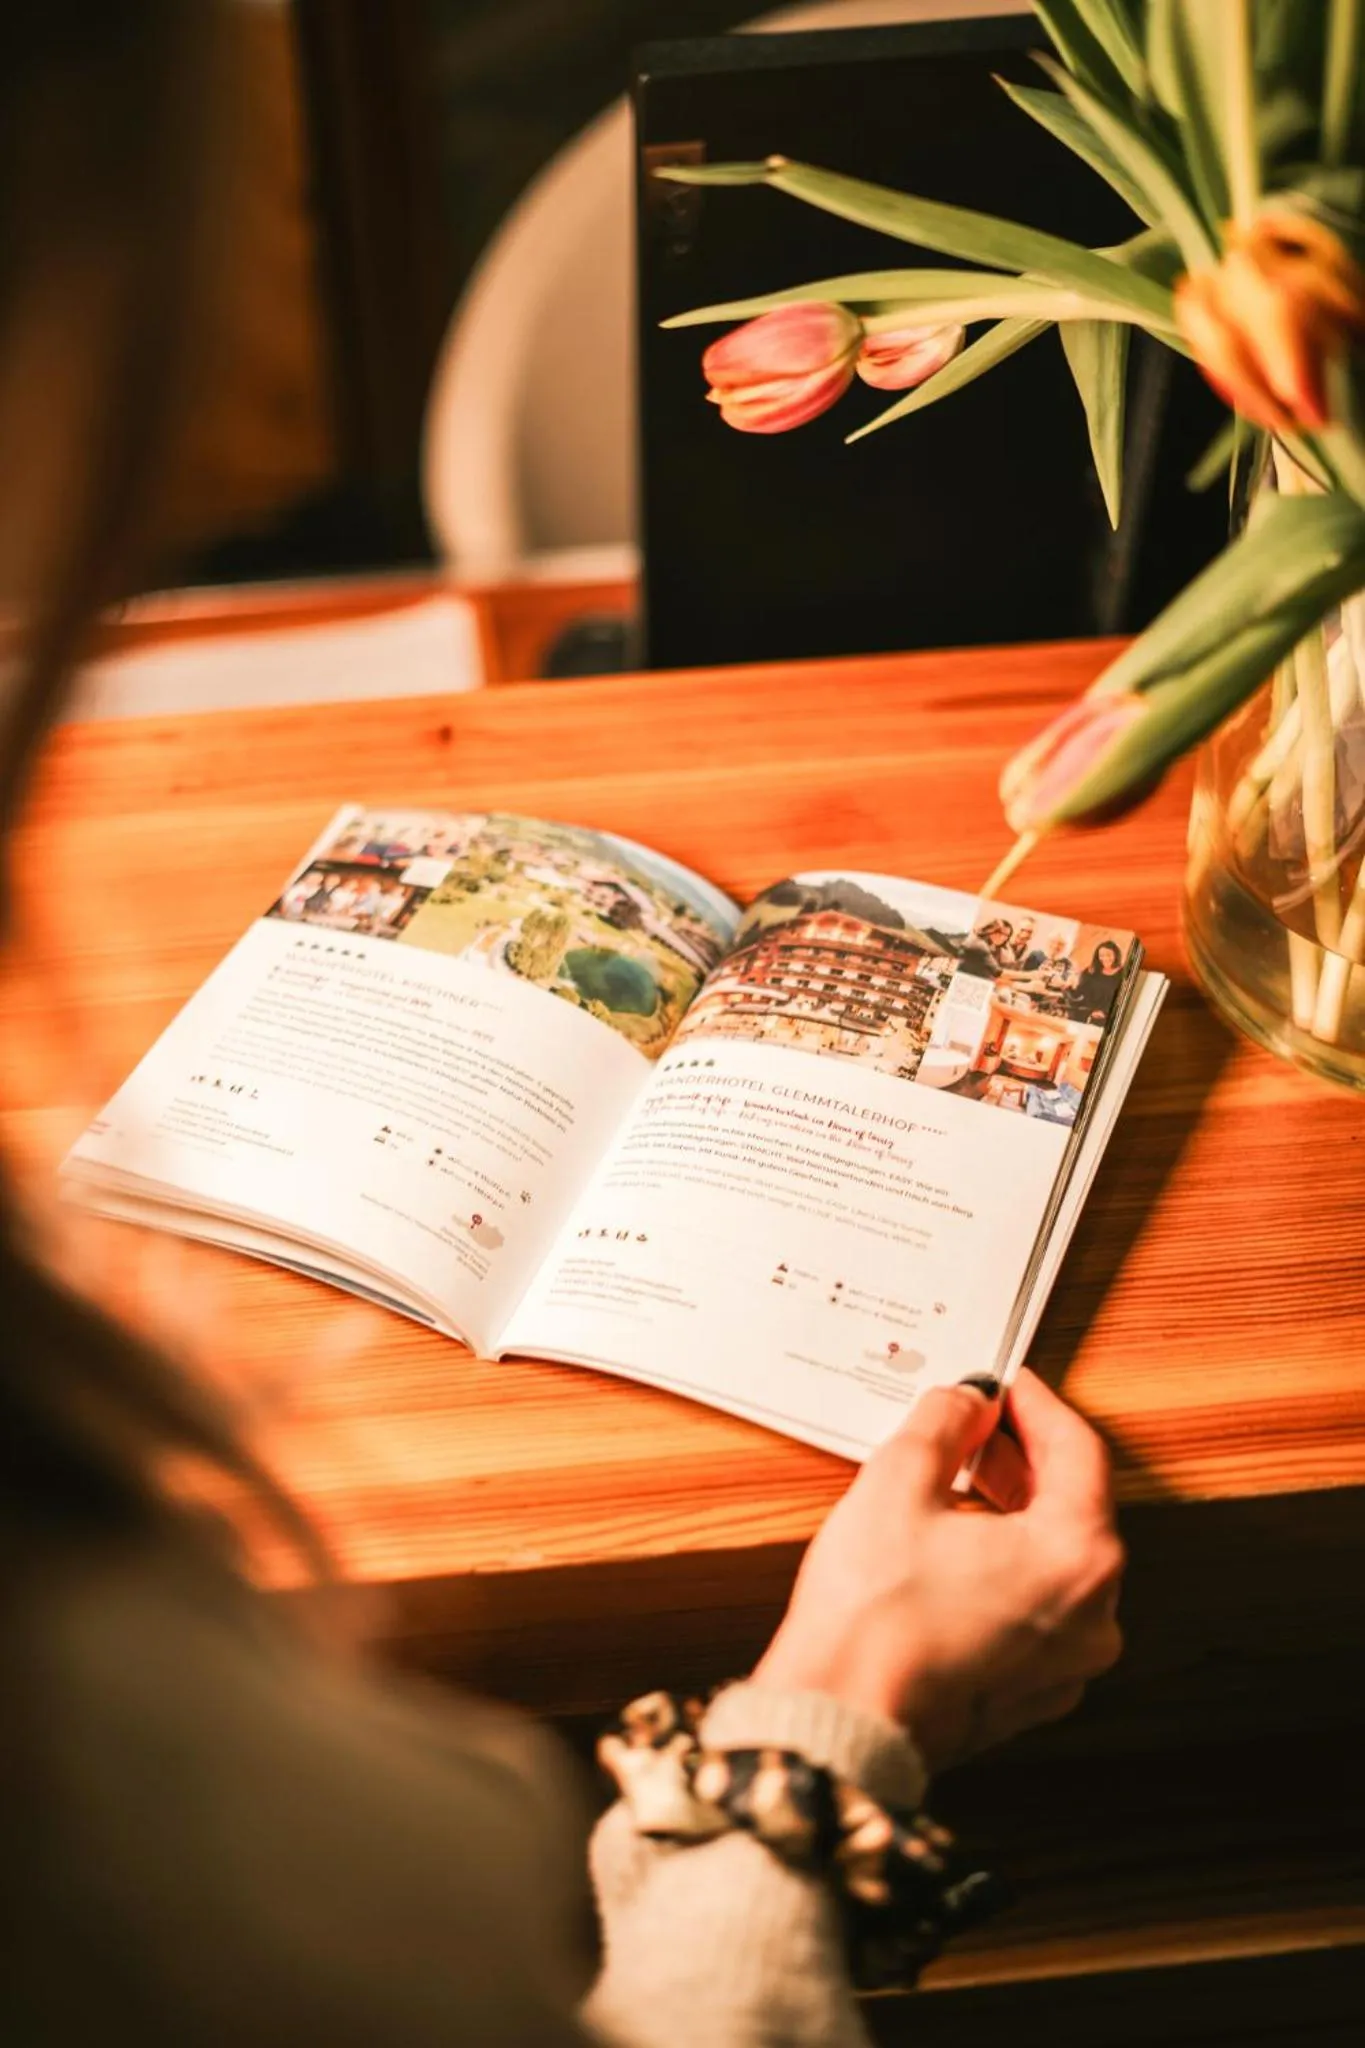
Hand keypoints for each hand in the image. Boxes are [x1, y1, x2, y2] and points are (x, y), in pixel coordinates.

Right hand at [752, 1368, 1123, 1771]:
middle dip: (1025, 1459)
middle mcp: (1093, 1617)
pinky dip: (1007, 1569)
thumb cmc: (871, 1618)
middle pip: (1075, 1508)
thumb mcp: (899, 1481)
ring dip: (1015, 1514)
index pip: (1079, 1452)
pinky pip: (1036, 1610)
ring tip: (958, 1483)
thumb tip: (966, 1401)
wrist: (840, 1720)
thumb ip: (945, 1422)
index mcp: (1077, 1558)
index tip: (1008, 1386)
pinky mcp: (1031, 1695)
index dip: (1037, 1407)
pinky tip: (955, 1550)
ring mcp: (1066, 1665)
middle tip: (979, 1427)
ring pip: (1056, 1562)